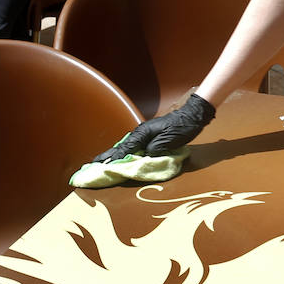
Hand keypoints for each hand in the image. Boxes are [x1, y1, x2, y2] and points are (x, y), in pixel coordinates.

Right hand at [92, 93, 216, 162]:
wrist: (193, 116)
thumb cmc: (181, 128)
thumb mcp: (167, 142)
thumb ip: (153, 151)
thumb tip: (142, 157)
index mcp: (142, 134)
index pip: (123, 150)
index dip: (111, 160)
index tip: (99, 168)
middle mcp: (140, 133)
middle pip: (120, 148)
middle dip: (106, 157)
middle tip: (91, 166)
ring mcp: (144, 134)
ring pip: (125, 148)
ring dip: (113, 156)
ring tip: (101, 164)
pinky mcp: (149, 136)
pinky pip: (132, 147)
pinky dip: (124, 154)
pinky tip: (120, 158)